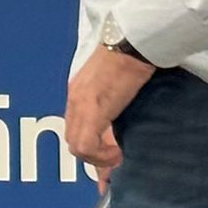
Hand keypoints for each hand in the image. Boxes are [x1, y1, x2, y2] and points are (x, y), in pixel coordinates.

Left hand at [64, 49, 155, 192]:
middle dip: (94, 157)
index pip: (75, 129)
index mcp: (79, 93)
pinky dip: (102, 155)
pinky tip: (120, 151)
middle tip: (116, 161)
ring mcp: (81, 105)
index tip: (107, 164)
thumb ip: (113, 105)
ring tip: (119, 155)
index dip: (90, 150)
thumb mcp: (117, 84)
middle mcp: (75, 100)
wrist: (134, 43)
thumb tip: (122, 134)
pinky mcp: (93, 109)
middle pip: (73, 141)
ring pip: (77, 147)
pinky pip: (87, 144)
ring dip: (99, 158)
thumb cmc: (132, 59)